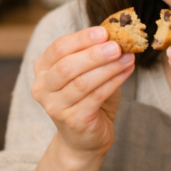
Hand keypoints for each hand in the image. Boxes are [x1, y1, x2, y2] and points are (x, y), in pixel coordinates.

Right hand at [31, 26, 134, 159]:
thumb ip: (93, 54)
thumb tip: (115, 34)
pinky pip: (96, 97)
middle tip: (117, 46)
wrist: (85, 139)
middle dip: (94, 54)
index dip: (82, 38)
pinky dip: (114, 82)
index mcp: (42, 70)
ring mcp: (55, 106)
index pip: (59, 48)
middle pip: (67, 66)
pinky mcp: (73, 120)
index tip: (104, 31)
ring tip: (128, 57)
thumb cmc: (87, 100)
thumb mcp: (86, 72)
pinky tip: (127, 71)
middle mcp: (43, 88)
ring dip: (109, 68)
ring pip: (83, 82)